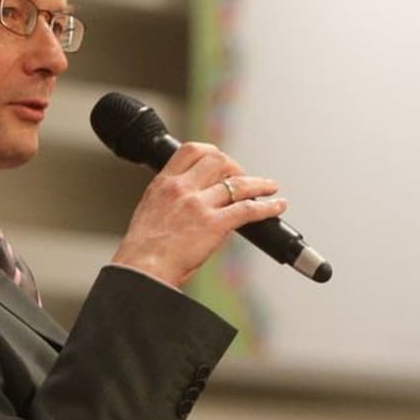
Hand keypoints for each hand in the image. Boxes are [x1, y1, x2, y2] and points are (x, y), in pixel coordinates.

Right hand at [110, 142, 284, 287]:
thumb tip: (193, 201)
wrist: (142, 268)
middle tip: (244, 179)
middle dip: (237, 168)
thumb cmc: (143, 249)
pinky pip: (248, 209)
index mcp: (164, 183)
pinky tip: (277, 206)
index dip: (213, 152)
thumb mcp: (150, 210)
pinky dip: (268, 207)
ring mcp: (199, 205)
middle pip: (219, 161)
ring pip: (238, 183)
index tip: (223, 162)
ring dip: (259, 184)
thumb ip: (171, 199)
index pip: (192, 150)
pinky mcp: (214, 224)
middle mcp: (182, 188)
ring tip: (270, 188)